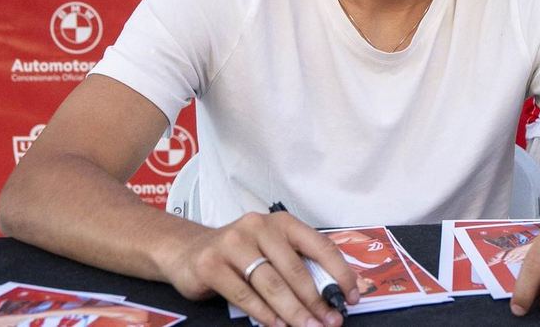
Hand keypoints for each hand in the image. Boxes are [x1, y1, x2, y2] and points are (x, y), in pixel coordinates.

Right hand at [158, 211, 358, 326]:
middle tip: (329, 321)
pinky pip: (244, 293)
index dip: (339, 272)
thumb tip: (333, 294)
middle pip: (296, 269)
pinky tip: (277, 325)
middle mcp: (259, 227)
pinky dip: (263, 313)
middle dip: (316, 300)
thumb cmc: (239, 254)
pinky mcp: (212, 263)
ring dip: (293, 311)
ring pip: (272, 283)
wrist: (188, 251)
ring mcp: (234, 243)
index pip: (320, 246)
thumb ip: (297, 265)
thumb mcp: (271, 250)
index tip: (351, 296)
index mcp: (282, 222)